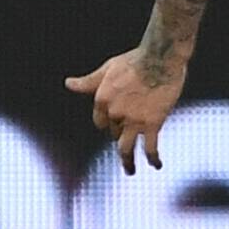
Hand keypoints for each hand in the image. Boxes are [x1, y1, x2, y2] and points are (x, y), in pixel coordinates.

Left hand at [65, 49, 185, 173]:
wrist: (161, 58)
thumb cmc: (136, 59)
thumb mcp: (108, 68)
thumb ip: (89, 81)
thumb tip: (68, 83)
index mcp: (102, 100)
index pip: (101, 122)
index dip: (109, 123)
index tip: (119, 124)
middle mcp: (114, 113)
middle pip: (115, 133)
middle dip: (122, 133)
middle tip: (133, 133)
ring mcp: (133, 120)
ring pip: (126, 148)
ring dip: (127, 162)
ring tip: (129, 170)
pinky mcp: (152, 123)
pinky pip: (150, 147)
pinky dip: (152, 158)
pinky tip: (156, 165)